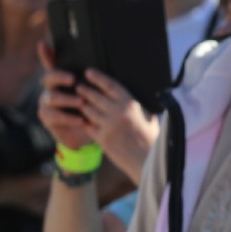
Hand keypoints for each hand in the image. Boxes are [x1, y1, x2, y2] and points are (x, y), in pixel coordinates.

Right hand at [36, 43, 93, 152]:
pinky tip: (80, 119)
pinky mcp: (47, 117)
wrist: (93, 131)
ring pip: (50, 97)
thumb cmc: (97, 106)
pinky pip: (52, 115)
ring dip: (67, 99)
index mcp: (63, 77)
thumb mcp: (100, 91)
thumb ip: (97, 77)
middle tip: (73, 79)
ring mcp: (47, 102)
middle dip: (59, 76)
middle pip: (48, 77)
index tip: (44, 45)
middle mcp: (51, 87)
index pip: (51, 62)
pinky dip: (68, 117)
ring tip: (82, 102)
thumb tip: (101, 60)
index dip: (45, 53)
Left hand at [76, 69, 158, 183]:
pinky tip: (81, 119)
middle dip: (85, 90)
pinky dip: (84, 122)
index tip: (89, 72)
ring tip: (78, 101)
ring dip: (82, 105)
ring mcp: (108, 126)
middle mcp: (118, 113)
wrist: (148, 159)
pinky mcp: (102, 139)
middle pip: (95, 96)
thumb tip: (133, 96)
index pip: (110, 85)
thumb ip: (139, 105)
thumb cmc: (151, 137)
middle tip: (79, 86)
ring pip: (88, 111)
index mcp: (131, 104)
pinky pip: (88, 126)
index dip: (98, 77)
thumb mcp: (149, 115)